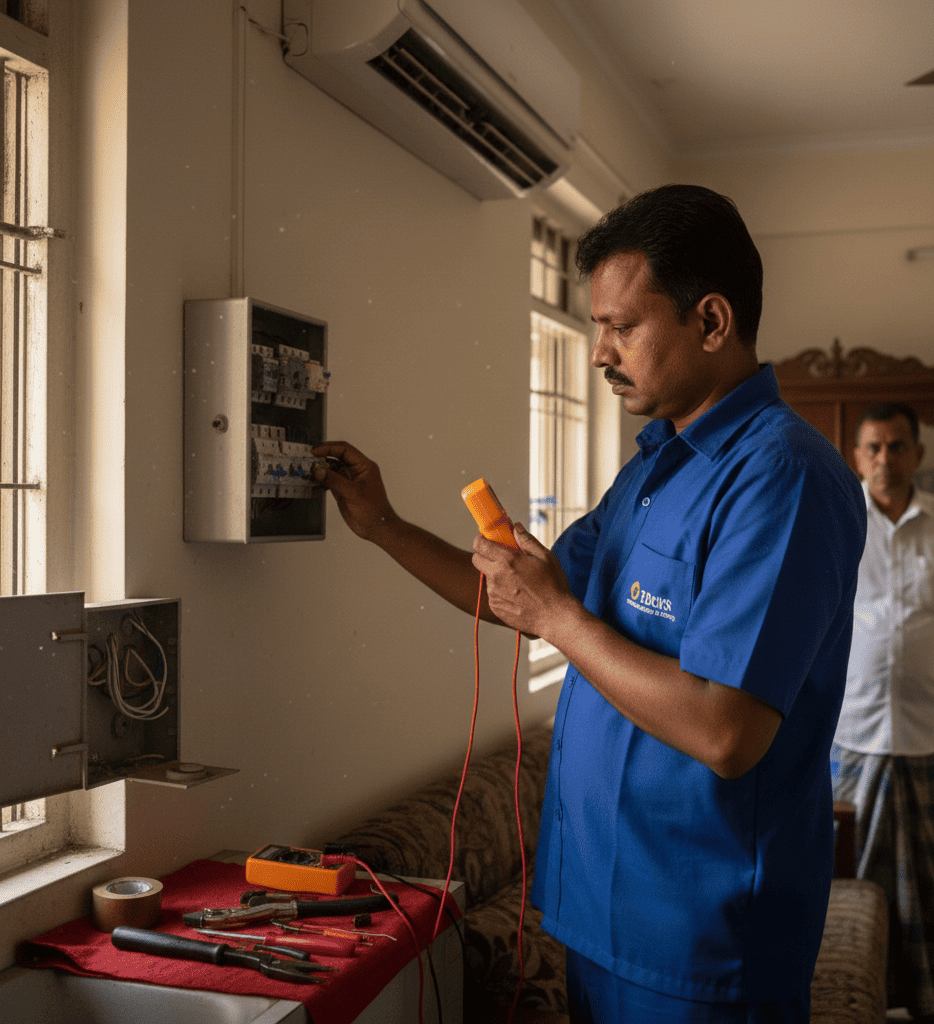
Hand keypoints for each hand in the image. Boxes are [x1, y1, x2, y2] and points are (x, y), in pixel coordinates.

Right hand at [311, 441, 397, 540]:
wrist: (376, 527)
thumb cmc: (373, 510)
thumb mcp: (353, 493)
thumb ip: (335, 481)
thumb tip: (319, 470)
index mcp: (364, 466)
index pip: (345, 450)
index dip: (329, 448)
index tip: (315, 451)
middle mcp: (357, 471)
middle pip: (338, 457)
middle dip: (323, 456)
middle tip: (309, 458)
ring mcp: (350, 480)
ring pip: (333, 468)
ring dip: (321, 469)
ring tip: (309, 470)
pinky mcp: (343, 490)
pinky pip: (330, 480)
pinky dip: (322, 480)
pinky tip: (314, 482)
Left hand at [471, 523, 574, 637]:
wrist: (555, 617)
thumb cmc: (554, 586)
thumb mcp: (545, 557)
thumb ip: (526, 540)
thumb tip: (515, 527)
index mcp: (507, 560)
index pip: (479, 544)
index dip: (481, 540)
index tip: (488, 541)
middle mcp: (496, 576)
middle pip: (476, 560)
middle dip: (485, 556)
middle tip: (501, 558)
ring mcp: (494, 593)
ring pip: (487, 577)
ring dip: (496, 575)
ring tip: (517, 581)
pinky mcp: (495, 606)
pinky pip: (493, 593)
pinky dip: (501, 591)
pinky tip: (518, 594)